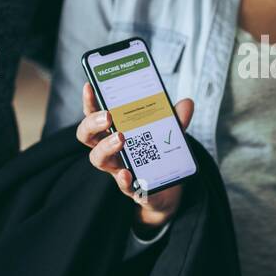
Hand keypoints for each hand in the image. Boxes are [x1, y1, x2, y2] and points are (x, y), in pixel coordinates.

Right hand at [75, 82, 193, 227]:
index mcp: (115, 132)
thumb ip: (175, 119)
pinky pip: (125, 187)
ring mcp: (119, 170)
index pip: (95, 114)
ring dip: (105, 147)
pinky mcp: (133, 189)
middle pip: (88, 136)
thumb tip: (187, 103)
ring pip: (98, 159)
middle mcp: (111, 150)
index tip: (90, 86)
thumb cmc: (158, 155)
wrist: (168, 189)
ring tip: (120, 138)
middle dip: (92, 123)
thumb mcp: (168, 133)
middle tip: (107, 116)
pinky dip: (124, 180)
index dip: (90, 101)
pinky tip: (128, 173)